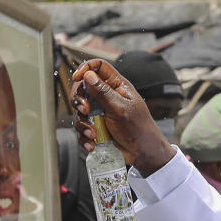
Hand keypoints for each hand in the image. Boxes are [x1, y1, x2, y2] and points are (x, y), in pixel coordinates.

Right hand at [71, 59, 174, 174]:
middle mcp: (107, 97)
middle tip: (85, 111)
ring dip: (82, 124)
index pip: (98, 67)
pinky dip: (84, 137)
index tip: (77, 78)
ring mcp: (100, 112)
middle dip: (79, 100)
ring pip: (79, 111)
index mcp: (116, 86)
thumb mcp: (120, 109)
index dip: (86, 68)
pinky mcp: (96, 127)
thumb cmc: (139, 129)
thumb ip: (103, 92)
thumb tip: (88, 74)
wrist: (143, 154)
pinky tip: (92, 144)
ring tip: (92, 134)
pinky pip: (82, 128)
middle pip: (82, 88)